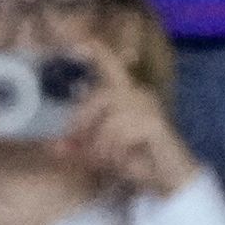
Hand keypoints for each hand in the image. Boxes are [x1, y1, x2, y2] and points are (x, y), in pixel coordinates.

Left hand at [51, 38, 199, 196]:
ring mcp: (150, 107)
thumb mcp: (102, 152)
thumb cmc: (138, 162)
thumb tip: (54, 147)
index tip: (78, 44)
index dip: (98, 51)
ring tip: (105, 161)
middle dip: (84, 121)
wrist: (170, 180)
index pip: (112, 66)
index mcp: (128, 95)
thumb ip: (81, 145)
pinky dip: (116, 149)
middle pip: (103, 96)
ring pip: (110, 119)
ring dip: (102, 144)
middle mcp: (140, 94)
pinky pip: (123, 132)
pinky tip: (121, 160)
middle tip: (74, 145)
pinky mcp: (155, 124)